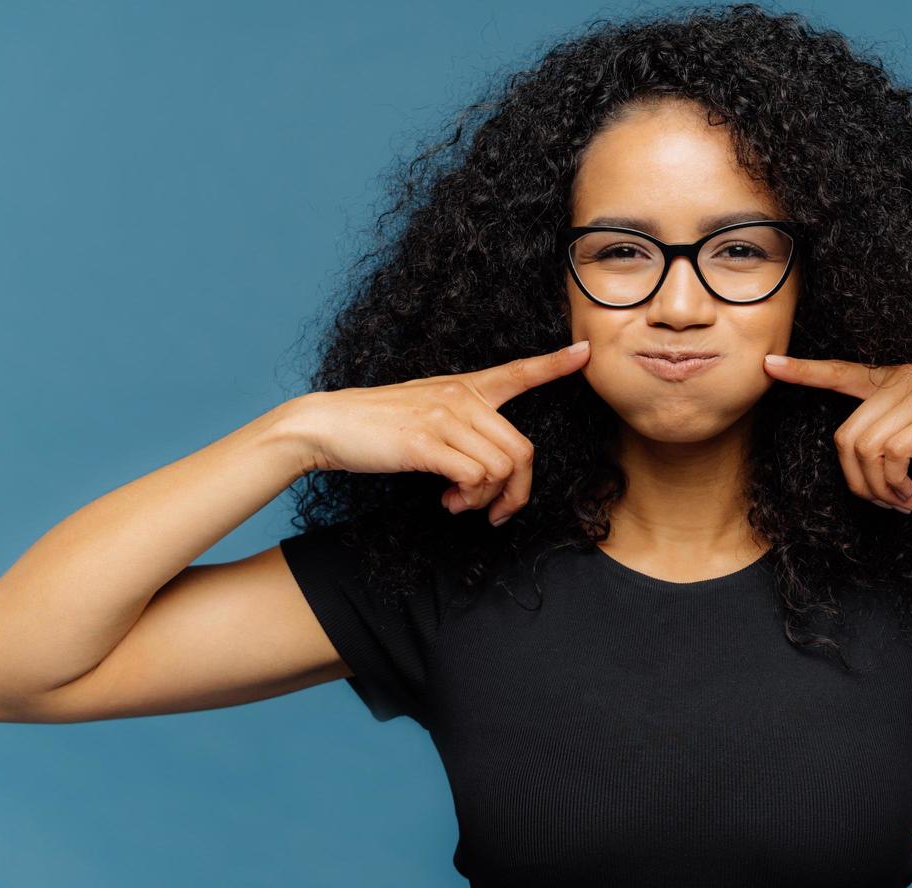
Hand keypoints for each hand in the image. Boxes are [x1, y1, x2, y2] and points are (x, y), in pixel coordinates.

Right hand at [293, 340, 589, 525]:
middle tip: (493, 511)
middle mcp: (461, 398)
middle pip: (522, 450)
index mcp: (464, 388)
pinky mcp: (426, 442)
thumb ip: (463, 430)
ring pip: (502, 468)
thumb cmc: (377, 425)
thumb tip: (487, 474)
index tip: (584, 352)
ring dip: (485, 499)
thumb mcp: (427, 412)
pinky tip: (446, 500)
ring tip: (458, 502)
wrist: (327, 425)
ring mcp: (445, 418)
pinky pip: (475, 477)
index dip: (554, 364)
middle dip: (517, 492)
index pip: (517, 372)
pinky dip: (467, 499)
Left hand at [762, 354, 911, 511]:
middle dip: (856, 481)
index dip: (804, 372)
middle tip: (884, 501)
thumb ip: (898, 432)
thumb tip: (875, 461)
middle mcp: (901, 381)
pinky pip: (892, 454)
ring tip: (900, 500)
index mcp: (895, 380)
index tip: (770, 365)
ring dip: (878, 488)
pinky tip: (909, 495)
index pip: (841, 373)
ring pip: (865, 448)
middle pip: (845, 436)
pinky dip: (894, 484)